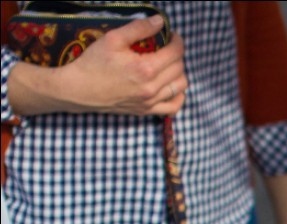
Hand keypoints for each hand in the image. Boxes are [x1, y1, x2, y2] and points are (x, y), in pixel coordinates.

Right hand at [48, 16, 184, 115]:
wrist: (79, 89)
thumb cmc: (93, 63)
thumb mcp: (113, 39)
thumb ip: (139, 28)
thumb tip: (160, 22)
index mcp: (145, 69)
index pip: (175, 53)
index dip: (177, 41)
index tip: (172, 36)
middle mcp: (151, 88)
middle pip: (179, 68)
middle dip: (177, 55)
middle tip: (167, 48)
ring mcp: (150, 102)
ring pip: (180, 86)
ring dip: (179, 73)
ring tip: (168, 65)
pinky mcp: (146, 111)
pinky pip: (174, 107)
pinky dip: (178, 96)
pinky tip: (171, 86)